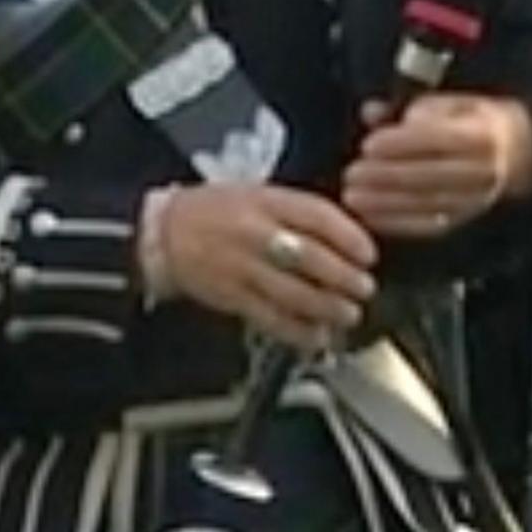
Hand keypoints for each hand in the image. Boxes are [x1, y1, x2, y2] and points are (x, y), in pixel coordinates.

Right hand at [151, 183, 376, 351]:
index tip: (368, 254)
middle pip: (311, 258)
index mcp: (266, 201)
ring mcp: (241, 267)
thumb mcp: (259, 195)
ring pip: (294, 293)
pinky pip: (270, 318)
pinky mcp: (230, 296)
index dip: (349, 237)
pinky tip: (316, 335)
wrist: (163, 231)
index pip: (317, 216)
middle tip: (364, 288)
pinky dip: (297, 331)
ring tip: (347, 314)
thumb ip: (299, 214)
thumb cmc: (216, 211)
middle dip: (345, 278)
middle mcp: (255, 232)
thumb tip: (347, 240)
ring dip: (328, 308)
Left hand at [345, 95, 531, 239]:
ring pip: (425, 203)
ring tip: (352, 196)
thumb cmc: (471, 122)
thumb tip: (373, 113)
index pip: (438, 139)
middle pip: (428, 175)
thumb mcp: (450, 102)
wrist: (515, 152)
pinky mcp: (463, 219)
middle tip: (352, 174)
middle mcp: (482, 170)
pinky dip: (395, 222)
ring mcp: (474, 199)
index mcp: (480, 133)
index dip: (401, 144)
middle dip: (385, 177)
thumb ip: (410, 107)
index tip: (369, 144)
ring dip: (385, 203)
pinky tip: (369, 216)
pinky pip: (427, 225)